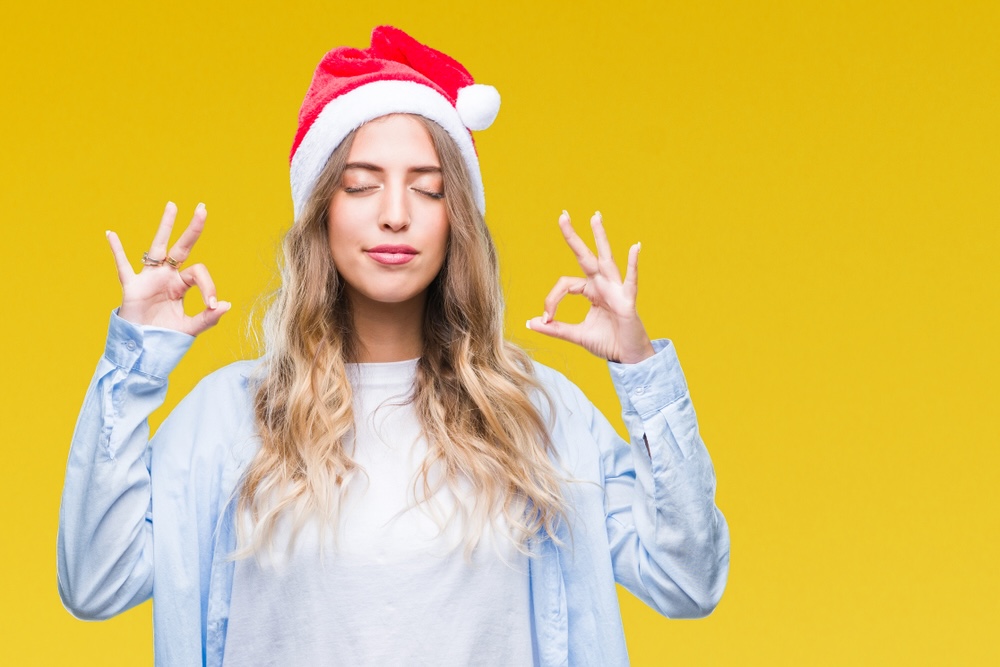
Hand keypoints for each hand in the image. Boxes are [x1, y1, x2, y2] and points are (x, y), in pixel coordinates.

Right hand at [106, 201, 230, 335]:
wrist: (143, 348)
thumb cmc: (165, 336)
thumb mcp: (190, 328)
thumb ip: (208, 318)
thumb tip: (225, 304)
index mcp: (181, 285)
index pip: (198, 273)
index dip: (208, 286)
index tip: (211, 304)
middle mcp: (167, 276)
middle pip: (182, 248)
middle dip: (193, 229)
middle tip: (203, 209)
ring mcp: (149, 278)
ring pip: (157, 248)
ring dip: (165, 227)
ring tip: (173, 206)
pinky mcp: (133, 287)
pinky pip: (123, 266)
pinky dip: (116, 251)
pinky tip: (111, 234)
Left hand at [526, 211, 654, 364]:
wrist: (629, 359)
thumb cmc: (608, 342)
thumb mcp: (577, 335)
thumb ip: (555, 328)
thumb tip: (531, 323)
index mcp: (591, 291)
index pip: (565, 285)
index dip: (551, 300)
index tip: (546, 319)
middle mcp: (603, 285)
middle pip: (585, 257)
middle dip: (573, 237)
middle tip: (562, 215)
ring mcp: (616, 290)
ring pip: (606, 260)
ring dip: (600, 237)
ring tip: (595, 217)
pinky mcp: (628, 300)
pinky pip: (631, 280)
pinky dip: (633, 264)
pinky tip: (635, 247)